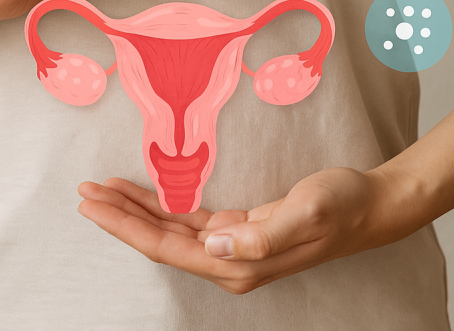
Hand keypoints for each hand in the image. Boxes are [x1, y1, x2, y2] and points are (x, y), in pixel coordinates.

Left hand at [77, 168, 391, 294]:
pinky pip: (188, 221)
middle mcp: (231, 261)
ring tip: (102, 190)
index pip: (167, 247)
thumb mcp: (307, 213)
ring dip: (135, 211)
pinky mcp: (239, 230)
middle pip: (159, 242)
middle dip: (119, 218)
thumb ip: (263, 234)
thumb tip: (216, 243)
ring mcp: (233, 247)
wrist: (369, 207)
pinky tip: (142, 195)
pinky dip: (161, 206)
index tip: (95, 203)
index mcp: (239, 263)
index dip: (126, 226)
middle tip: (84, 193)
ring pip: (169, 231)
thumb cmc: (341, 207)